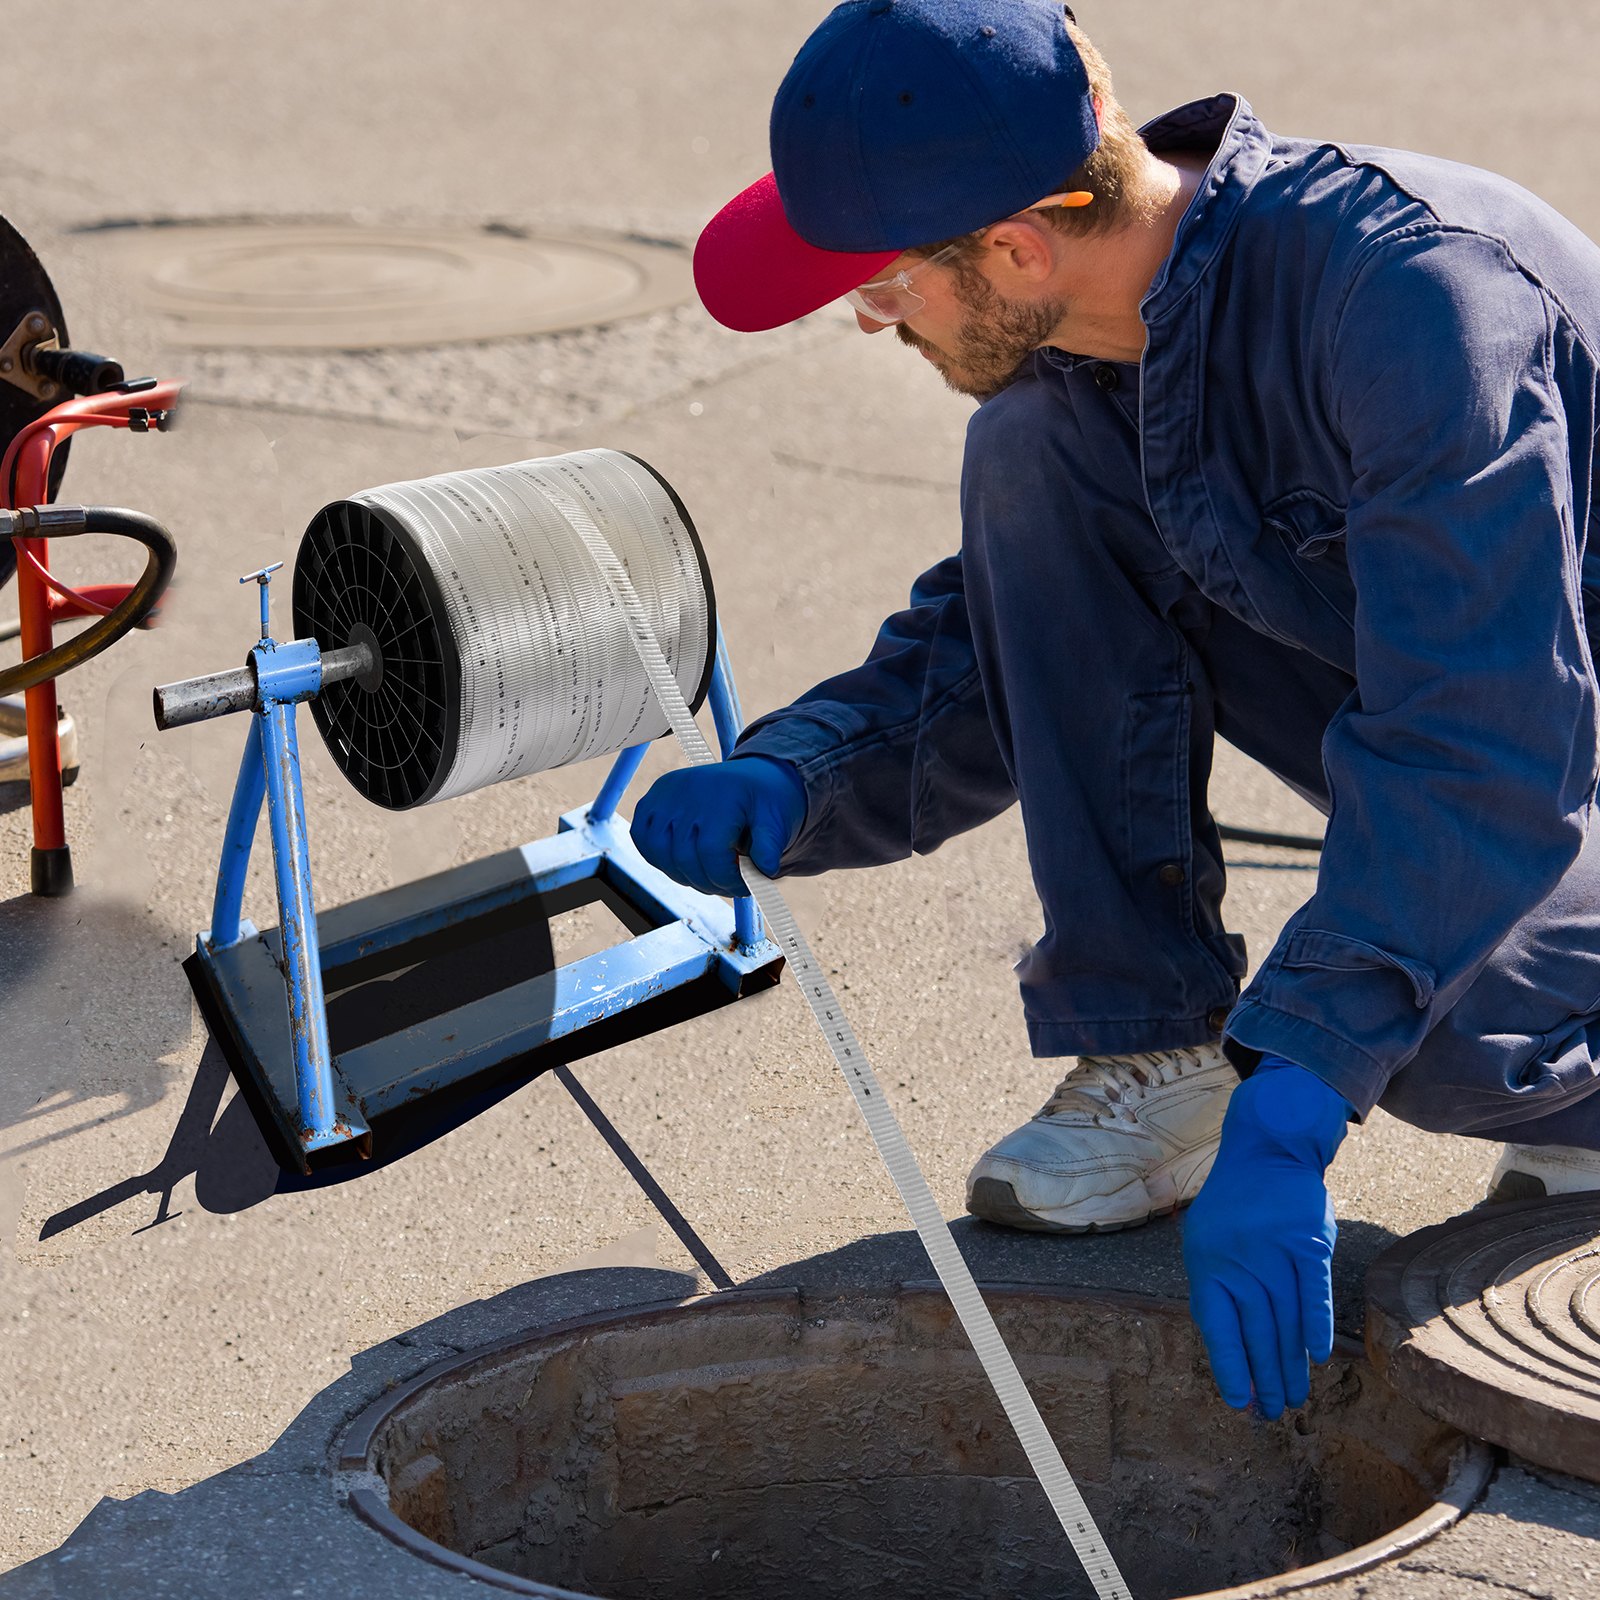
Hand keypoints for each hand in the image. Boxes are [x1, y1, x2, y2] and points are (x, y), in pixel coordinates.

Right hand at [629, 755, 806, 895]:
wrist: (751, 778)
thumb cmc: (764, 803)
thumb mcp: (778, 822)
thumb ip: (770, 847)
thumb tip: (766, 871)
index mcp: (722, 795)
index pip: (711, 851)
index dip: (726, 879)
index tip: (744, 888)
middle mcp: (688, 791)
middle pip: (684, 857)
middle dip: (708, 882)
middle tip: (728, 885)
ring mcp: (665, 795)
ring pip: (659, 852)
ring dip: (683, 875)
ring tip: (708, 874)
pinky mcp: (651, 801)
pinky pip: (642, 839)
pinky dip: (659, 858)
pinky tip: (684, 863)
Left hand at [1182, 1055, 1351, 1418]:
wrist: (1266, 1153)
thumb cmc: (1234, 1207)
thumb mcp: (1206, 1242)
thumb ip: (1217, 1290)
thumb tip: (1231, 1351)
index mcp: (1208, 1264)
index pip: (1217, 1326)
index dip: (1229, 1365)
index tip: (1239, 1402)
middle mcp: (1240, 1260)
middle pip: (1255, 1330)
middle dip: (1264, 1376)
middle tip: (1273, 1412)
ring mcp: (1275, 1251)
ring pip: (1284, 1319)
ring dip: (1289, 1362)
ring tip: (1295, 1397)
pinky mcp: (1309, 1242)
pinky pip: (1313, 1291)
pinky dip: (1314, 1323)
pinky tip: (1317, 1355)